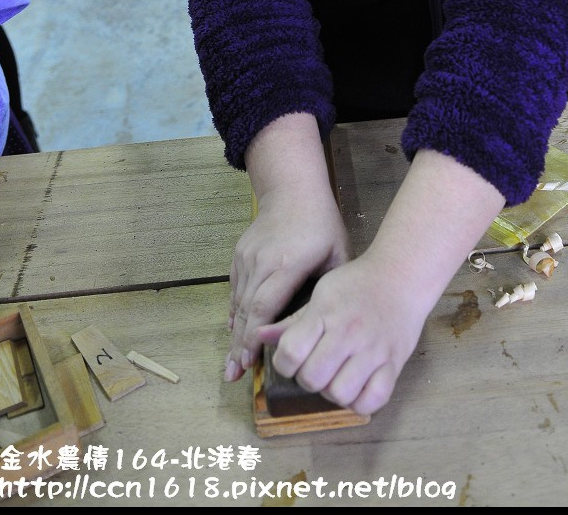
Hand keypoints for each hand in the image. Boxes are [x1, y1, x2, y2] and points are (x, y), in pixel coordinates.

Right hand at [226, 185, 350, 381]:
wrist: (292, 190)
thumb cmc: (321, 223)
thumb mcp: (337, 252)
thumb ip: (333, 288)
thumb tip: (335, 325)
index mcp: (287, 263)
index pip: (266, 307)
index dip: (256, 338)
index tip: (251, 364)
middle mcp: (262, 262)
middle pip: (247, 311)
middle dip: (239, 346)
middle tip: (234, 376)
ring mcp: (247, 258)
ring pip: (238, 303)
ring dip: (234, 335)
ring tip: (231, 366)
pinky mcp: (240, 255)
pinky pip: (235, 290)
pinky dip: (234, 313)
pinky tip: (233, 333)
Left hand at [258, 252, 428, 415]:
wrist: (402, 275)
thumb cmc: (358, 282)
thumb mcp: (322, 292)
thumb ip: (293, 320)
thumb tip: (260, 337)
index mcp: (326, 312)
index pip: (290, 351)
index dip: (283, 363)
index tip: (292, 358)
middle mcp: (349, 333)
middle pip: (312, 378)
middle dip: (307, 379)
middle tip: (315, 367)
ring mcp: (373, 350)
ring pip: (340, 394)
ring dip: (332, 392)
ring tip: (335, 377)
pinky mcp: (394, 363)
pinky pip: (372, 400)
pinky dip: (359, 401)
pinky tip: (356, 386)